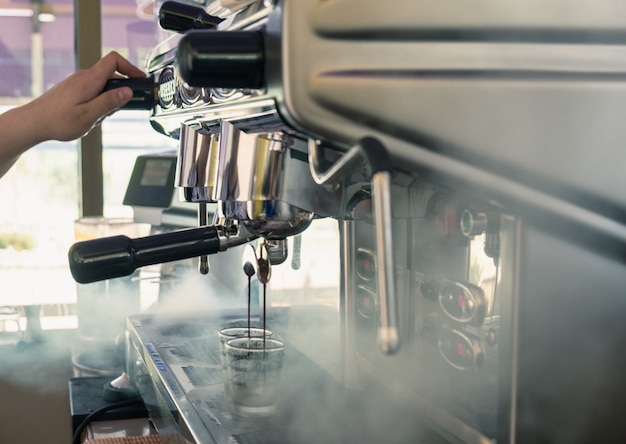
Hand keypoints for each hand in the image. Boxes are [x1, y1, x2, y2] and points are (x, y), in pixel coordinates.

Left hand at [28, 51, 145, 141]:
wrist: (33, 122)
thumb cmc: (58, 120)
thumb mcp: (89, 115)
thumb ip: (110, 102)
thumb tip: (128, 91)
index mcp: (90, 80)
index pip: (114, 60)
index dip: (130, 68)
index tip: (140, 81)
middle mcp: (84, 77)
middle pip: (111, 75)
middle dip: (121, 92)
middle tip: (121, 110)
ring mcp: (78, 82)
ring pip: (103, 86)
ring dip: (108, 101)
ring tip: (98, 118)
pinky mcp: (74, 89)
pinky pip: (94, 92)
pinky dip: (99, 103)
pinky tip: (91, 118)